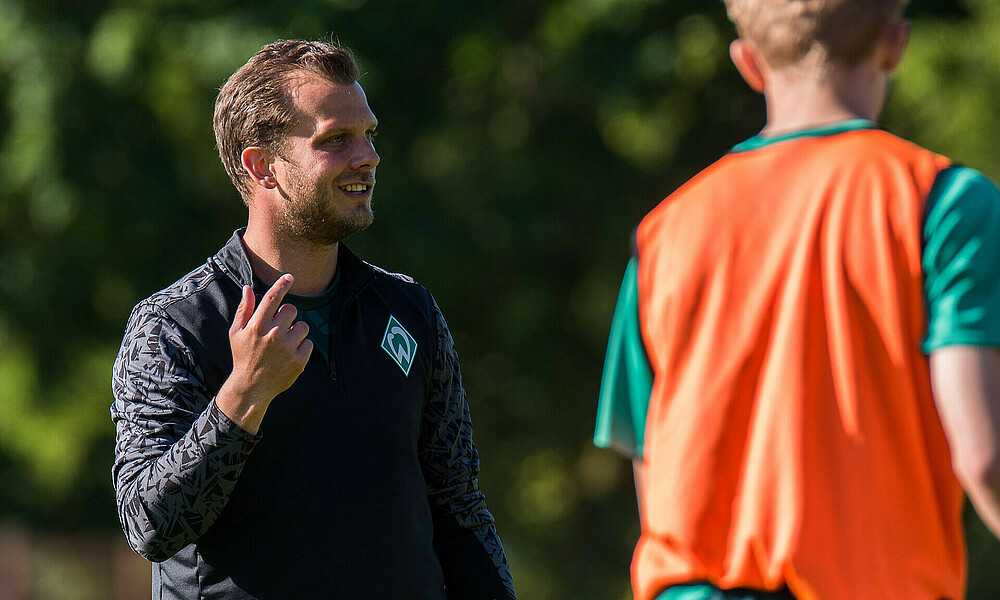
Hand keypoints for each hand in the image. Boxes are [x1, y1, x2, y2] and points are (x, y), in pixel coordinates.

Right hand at [216, 274, 312, 432]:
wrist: (251, 387)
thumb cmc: (243, 356)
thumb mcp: (236, 333)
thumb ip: (244, 310)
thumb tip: (247, 288)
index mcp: (256, 326)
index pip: (272, 298)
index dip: (282, 285)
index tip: (290, 277)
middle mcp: (273, 335)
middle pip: (292, 309)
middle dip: (287, 316)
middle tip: (279, 329)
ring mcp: (287, 349)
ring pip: (303, 326)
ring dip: (296, 332)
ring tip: (284, 343)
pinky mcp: (298, 361)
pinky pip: (309, 343)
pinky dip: (302, 347)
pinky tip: (290, 355)